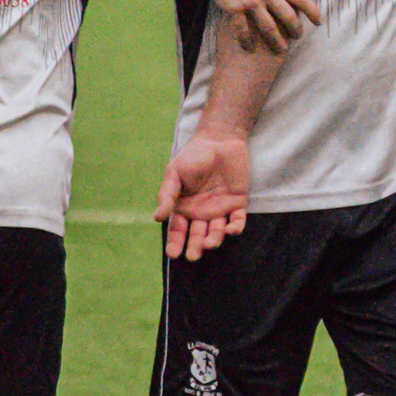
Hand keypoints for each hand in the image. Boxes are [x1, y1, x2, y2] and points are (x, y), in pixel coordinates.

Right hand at [155, 133, 250, 260]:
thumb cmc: (193, 155)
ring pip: (216, 231)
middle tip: (193, 256)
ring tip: (209, 243)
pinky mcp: (237, 203)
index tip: (173, 254)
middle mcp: (201, 212)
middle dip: (195, 247)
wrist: (219, 140)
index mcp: (183, 207)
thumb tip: (157, 217)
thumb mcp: (175, 173)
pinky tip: (230, 230)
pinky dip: (235, 228)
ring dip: (213, 239)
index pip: (178, 230)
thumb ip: (167, 195)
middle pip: (197, 235)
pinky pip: (237, 220)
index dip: (175, 243)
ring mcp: (220, 209)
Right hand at [187, 0, 321, 53]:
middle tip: (297, 37)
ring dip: (276, 41)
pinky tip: (249, 48)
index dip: (312, 11)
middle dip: (295, 29)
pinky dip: (247, 41)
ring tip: (280, 49)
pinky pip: (243, 30)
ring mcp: (250, 1)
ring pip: (269, 27)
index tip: (318, 21)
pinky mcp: (234, 8)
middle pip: (287, 16)